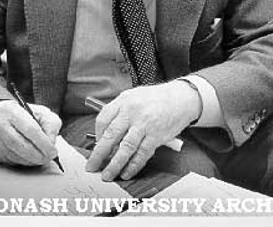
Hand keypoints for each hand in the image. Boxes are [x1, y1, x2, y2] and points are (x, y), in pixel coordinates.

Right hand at [0, 101, 61, 166]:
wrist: (1, 119)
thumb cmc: (25, 116)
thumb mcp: (41, 113)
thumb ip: (51, 124)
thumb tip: (51, 142)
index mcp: (12, 111)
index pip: (30, 129)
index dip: (44, 143)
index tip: (53, 151)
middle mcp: (1, 125)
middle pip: (22, 145)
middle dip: (39, 155)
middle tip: (49, 157)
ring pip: (18, 157)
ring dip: (33, 160)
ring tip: (42, 157)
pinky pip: (13, 162)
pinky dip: (25, 163)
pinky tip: (31, 157)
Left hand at [86, 81, 200, 180]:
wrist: (181, 98)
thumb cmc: (156, 98)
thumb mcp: (133, 97)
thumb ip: (119, 112)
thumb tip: (107, 134)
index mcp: (123, 101)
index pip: (103, 119)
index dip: (97, 135)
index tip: (96, 145)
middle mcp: (132, 112)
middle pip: (110, 136)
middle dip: (99, 154)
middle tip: (92, 166)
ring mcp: (144, 125)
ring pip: (125, 148)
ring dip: (114, 164)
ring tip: (107, 175)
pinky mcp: (156, 136)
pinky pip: (142, 154)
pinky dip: (133, 166)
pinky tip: (126, 172)